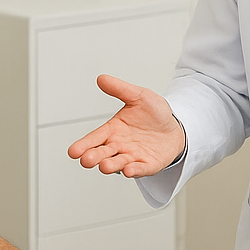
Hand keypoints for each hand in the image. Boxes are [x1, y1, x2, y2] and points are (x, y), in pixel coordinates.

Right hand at [67, 74, 185, 178]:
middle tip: (86, 160)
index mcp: (113, 130)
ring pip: (118, 163)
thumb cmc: (154, 113)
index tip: (73, 152)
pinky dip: (134, 170)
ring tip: (104, 166)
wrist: (176, 126)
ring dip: (111, 166)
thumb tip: (101, 78)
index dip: (83, 145)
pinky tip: (128, 170)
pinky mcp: (148, 165)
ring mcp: (133, 157)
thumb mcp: (138, 96)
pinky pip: (140, 169)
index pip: (94, 138)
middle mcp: (119, 145)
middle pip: (102, 153)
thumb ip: (120, 89)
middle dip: (93, 157)